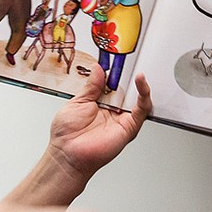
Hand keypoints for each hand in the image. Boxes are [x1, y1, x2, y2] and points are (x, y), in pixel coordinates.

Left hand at [46, 66, 151, 187]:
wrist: (68, 154)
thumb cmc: (67, 134)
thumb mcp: (78, 102)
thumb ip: (91, 86)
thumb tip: (99, 69)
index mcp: (99, 101)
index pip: (112, 82)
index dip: (114, 70)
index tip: (115, 56)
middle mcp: (112, 109)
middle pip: (126, 87)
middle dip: (127, 73)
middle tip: (126, 59)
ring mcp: (121, 118)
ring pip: (137, 96)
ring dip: (137, 81)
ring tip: (133, 69)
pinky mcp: (129, 127)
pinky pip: (142, 109)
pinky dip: (144, 95)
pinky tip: (141, 82)